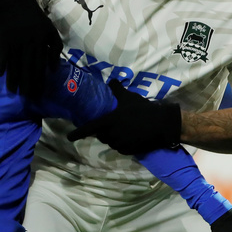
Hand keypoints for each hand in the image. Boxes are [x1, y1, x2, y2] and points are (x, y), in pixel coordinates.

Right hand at [0, 0, 62, 99]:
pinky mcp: (4, 39)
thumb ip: (55, 48)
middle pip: (28, 67)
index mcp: (42, 41)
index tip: (39, 93)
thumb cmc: (37, 20)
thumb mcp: (51, 31)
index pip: (41, 65)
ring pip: (15, 63)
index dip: (40, 80)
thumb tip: (54, 69)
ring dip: (13, 78)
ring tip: (13, 91)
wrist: (18, 5)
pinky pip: (2, 54)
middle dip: (27, 83)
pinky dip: (0, 64)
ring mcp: (15, 41)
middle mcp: (29, 42)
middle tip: (27, 97)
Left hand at [66, 81, 181, 153]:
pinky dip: (121, 143)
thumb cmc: (143, 109)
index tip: (69, 137)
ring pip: (110, 142)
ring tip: (123, 128)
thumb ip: (117, 90)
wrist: (162, 125)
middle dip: (103, 131)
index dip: (78, 133)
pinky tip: (130, 135)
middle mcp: (112, 135)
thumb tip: (111, 81)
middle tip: (111, 123)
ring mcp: (120, 144)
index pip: (89, 128)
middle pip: (101, 135)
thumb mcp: (129, 97)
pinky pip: (120, 148)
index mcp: (109, 122)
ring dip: (112, 137)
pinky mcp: (128, 151)